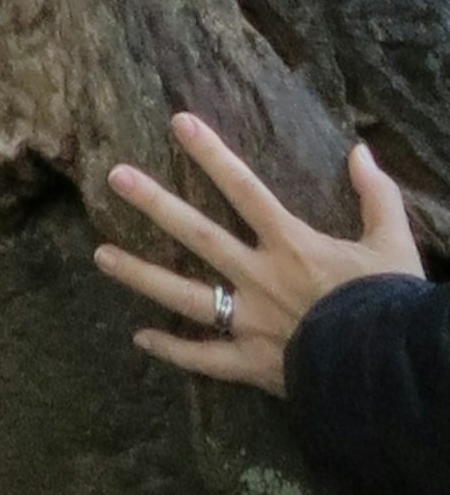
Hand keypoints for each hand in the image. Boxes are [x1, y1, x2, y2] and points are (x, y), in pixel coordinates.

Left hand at [96, 110, 419, 392]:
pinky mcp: (254, 364)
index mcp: (292, 245)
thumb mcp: (393, 244)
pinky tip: (140, 338)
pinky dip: (173, 351)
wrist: (394, 374)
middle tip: (115, 176)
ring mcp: (253, 323)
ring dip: (142, 275)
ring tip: (100, 255)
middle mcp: (261, 278)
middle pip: (199, 234)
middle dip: (155, 203)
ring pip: (186, 296)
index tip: (178, 120)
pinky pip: (206, 359)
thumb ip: (377, 196)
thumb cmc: (391, 305)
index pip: (244, 188)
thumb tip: (360, 151)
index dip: (212, 153)